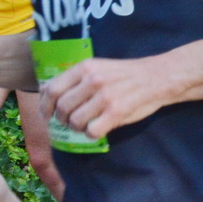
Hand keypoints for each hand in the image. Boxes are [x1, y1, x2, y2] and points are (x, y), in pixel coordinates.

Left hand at [42, 56, 171, 139]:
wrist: (158, 77)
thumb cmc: (125, 74)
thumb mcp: (98, 67)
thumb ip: (74, 78)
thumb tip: (44, 91)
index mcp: (85, 67)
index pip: (52, 90)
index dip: (45, 106)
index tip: (47, 115)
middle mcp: (93, 80)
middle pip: (62, 108)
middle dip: (62, 120)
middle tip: (70, 122)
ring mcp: (105, 97)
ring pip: (75, 122)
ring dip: (77, 128)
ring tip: (86, 124)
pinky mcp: (117, 112)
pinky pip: (92, 131)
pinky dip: (92, 134)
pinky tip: (98, 128)